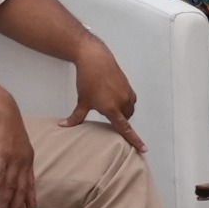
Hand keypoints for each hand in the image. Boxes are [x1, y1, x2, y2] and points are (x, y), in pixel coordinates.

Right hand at [0, 107, 38, 207]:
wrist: (0, 111)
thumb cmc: (1, 126)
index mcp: (27, 160)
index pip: (30, 184)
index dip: (31, 200)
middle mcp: (24, 162)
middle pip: (22, 190)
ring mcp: (14, 160)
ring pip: (11, 187)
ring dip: (7, 203)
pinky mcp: (2, 156)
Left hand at [65, 37, 146, 152]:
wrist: (95, 58)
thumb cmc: (88, 79)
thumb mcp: (82, 100)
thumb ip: (76, 117)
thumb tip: (65, 126)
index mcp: (112, 108)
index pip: (125, 129)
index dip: (135, 140)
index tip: (143, 149)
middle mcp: (122, 102)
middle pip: (126, 118)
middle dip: (120, 121)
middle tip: (108, 117)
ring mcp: (126, 92)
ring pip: (130, 109)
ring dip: (124, 111)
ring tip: (111, 106)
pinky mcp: (127, 85)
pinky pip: (131, 98)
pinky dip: (126, 101)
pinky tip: (116, 96)